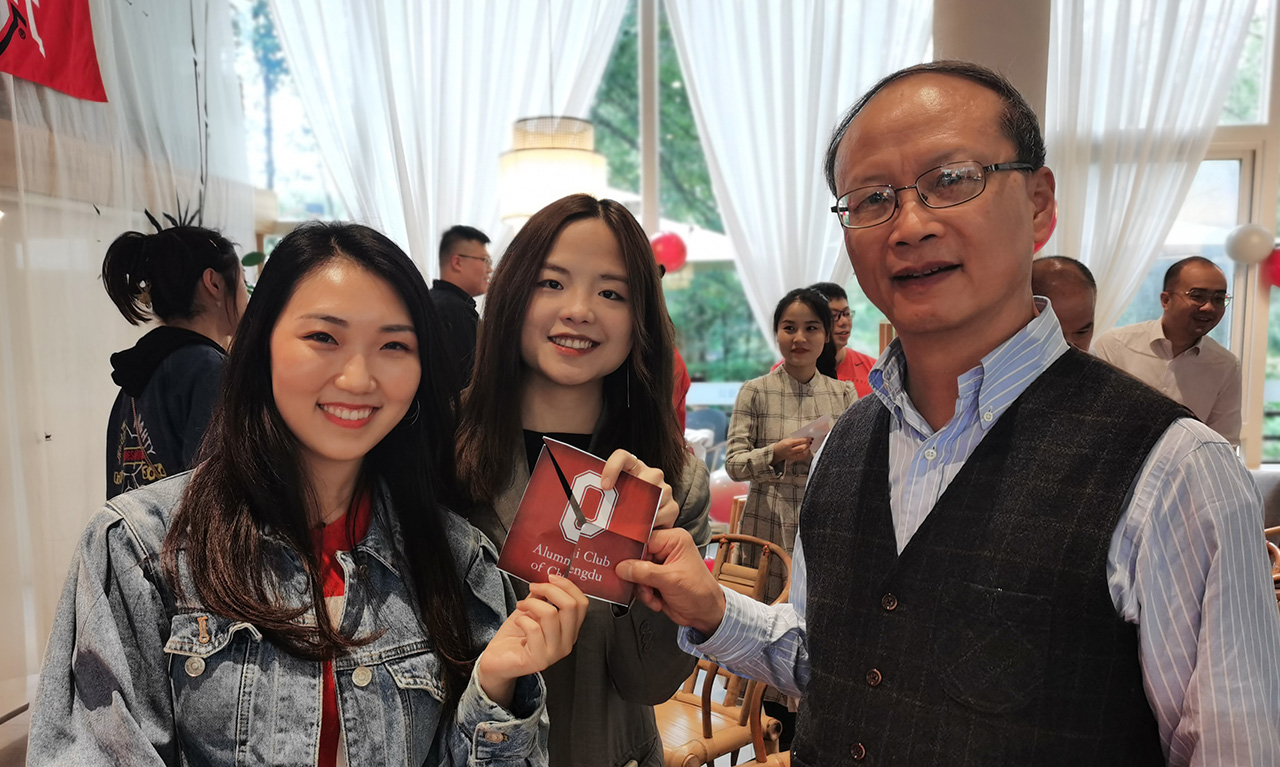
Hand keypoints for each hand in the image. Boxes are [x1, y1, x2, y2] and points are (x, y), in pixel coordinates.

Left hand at [476, 574, 587, 707]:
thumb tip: (547, 579)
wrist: (498, 661)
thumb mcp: (532, 610)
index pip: (582, 603)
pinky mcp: (539, 660)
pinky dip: (522, 619)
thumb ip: (542, 597)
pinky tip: (518, 623)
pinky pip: (534, 629)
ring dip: (532, 603)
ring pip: (551, 614)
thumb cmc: (515, 636)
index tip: (550, 577)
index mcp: (570, 630)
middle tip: (533, 587)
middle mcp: (567, 642)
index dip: (568, 586)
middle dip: (550, 590)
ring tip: (521, 606)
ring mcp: (555, 653)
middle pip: (570, 606)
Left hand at [602, 449, 677, 528]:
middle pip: (644, 479)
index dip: (612, 468)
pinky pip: (662, 516)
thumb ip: (606, 495)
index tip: (605, 487)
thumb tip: (589, 504)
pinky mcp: (673, 507)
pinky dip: (650, 525)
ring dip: (639, 514)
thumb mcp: (614, 498)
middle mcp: (652, 474)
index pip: (622, 456)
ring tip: (629, 525)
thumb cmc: (623, 509)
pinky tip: (642, 530)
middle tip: (616, 514)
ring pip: (654, 498)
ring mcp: (665, 489)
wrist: (644, 523)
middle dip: (629, 498)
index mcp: (633, 466)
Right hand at [616, 528, 725, 636]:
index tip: (623, 563)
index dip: (632, 552)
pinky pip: (638, 583)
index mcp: (673, 540)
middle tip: (644, 586)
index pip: (643, 539)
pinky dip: (644, 594)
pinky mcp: (655, 579)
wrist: (705, 614)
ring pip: (634, 572)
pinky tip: (656, 599)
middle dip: (637, 575)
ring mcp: (659, 565)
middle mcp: (666, 549)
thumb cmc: (700, 592)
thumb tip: (622, 567)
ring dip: (641, 588)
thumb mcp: (671, 580)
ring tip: (652, 595)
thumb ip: (644, 572)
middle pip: (636, 556)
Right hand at [772, 437, 811, 461]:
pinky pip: (802, 457)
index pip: (799, 441)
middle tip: (810, 441)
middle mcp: (790, 450)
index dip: (806, 439)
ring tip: (808, 445)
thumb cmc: (782, 444)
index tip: (810, 438)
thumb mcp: (787, 439)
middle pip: (802, 448)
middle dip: (807, 444)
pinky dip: (805, 453)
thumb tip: (804, 438)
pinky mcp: (793, 459)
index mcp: (788, 444)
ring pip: (803, 453)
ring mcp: (792, 456)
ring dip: (807, 449)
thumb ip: (796, 439)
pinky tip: (806, 450)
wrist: (777, 452)